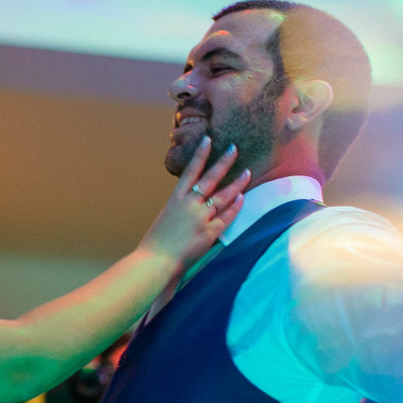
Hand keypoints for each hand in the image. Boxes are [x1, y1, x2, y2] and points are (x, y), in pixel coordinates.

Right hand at [139, 136, 248, 267]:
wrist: (155, 261)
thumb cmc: (155, 244)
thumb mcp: (165, 220)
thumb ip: (180, 210)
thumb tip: (192, 204)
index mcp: (175, 200)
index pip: (190, 171)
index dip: (200, 155)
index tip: (208, 140)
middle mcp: (189, 205)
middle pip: (211, 178)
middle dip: (224, 162)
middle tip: (234, 148)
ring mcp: (200, 218)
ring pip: (223, 196)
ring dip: (237, 183)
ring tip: (247, 172)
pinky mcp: (209, 232)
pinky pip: (227, 216)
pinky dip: (235, 206)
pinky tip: (243, 197)